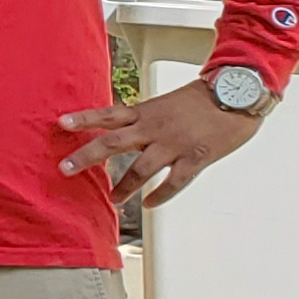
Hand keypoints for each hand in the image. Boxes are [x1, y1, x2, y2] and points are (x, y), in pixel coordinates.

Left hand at [57, 78, 266, 206]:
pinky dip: (160, 195)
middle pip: (113, 143)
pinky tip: (149, 204)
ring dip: (123, 186)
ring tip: (113, 200)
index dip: (84, 118)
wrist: (237, 95)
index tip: (60, 123)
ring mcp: (174, 143)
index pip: (108, 114)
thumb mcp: (164, 103)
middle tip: (65, 169)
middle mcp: (154, 127)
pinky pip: (174, 182)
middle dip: (86, 157)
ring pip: (140, 169)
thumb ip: (143, 119)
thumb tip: (120, 132)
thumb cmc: (201, 100)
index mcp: (146, 112)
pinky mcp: (196, 157)